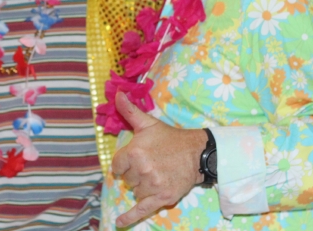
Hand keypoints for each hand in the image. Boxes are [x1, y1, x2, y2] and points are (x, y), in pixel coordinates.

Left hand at [111, 92, 205, 227]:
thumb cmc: (169, 138)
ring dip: (142, 186)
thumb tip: (116, 94)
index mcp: (134, 152)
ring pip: (135, 191)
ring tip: (157, 173)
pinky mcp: (162, 197)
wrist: (196, 153)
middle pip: (127, 180)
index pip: (117, 166)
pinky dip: (130, 217)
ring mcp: (152, 185)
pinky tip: (120, 223)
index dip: (124, 163)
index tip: (136, 158)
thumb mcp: (148, 123)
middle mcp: (142, 169)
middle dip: (135, 173)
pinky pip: (141, 209)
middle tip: (151, 163)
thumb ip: (130, 111)